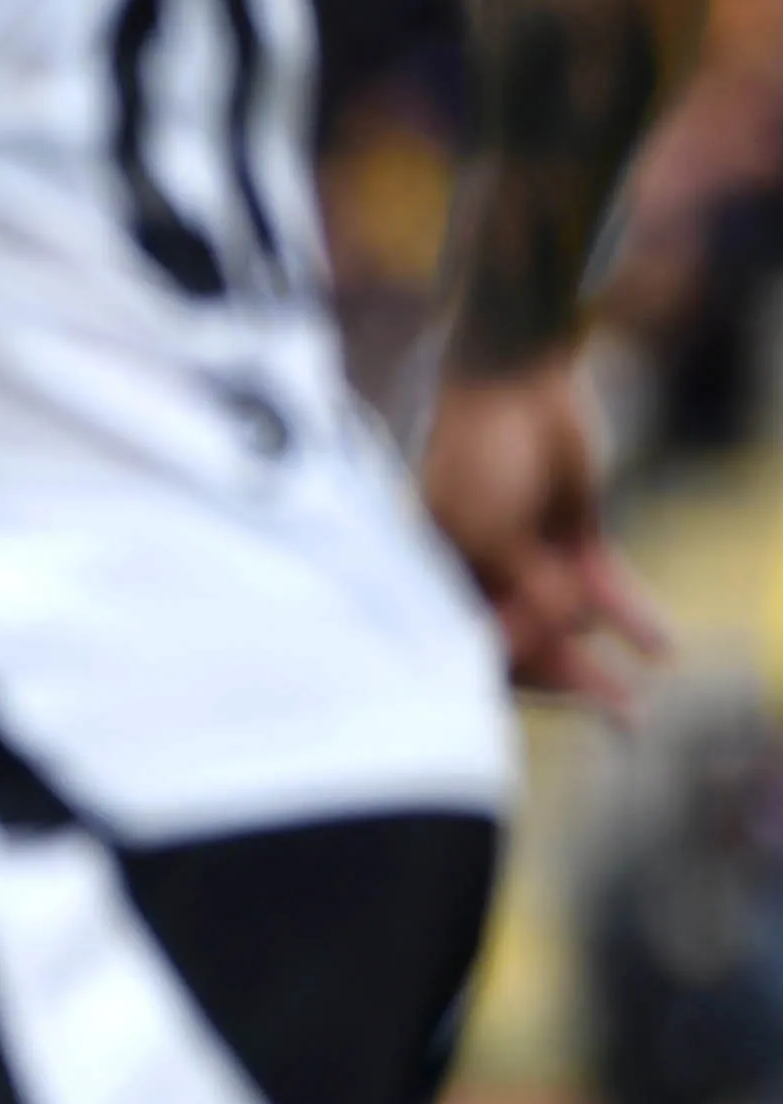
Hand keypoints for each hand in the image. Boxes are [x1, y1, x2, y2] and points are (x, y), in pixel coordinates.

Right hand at [419, 359, 669, 714]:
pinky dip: (631, 618)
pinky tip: (660, 648)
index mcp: (443, 578)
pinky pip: (605, 587)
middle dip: (566, 686)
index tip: (553, 694)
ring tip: (633, 709)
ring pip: (569, 626)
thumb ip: (530, 587)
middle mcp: (485, 576)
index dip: (514, 676)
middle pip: (526, 646)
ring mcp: (531, 557)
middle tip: (615, 722)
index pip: (475, 646)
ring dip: (600, 667)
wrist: (517, 382)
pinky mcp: (573, 535)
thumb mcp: (494, 531)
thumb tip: (569, 634)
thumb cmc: (480, 454)